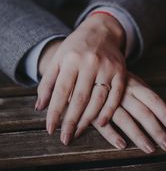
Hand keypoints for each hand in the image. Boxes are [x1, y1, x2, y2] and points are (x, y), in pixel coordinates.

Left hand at [36, 13, 125, 144]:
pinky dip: (110, 110)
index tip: (50, 129)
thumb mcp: (58, 59)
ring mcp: (107, 67)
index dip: (55, 112)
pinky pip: (116, 94)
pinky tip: (103, 123)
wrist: (101, 31)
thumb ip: (47, 82)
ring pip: (98, 99)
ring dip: (89, 119)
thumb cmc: (75, 48)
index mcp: (71, 59)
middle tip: (65, 138)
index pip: (61, 91)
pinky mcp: (121, 71)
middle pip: (80, 98)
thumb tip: (40, 108)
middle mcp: (90, 63)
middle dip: (71, 121)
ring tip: (79, 132)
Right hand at [89, 72, 165, 152]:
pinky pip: (103, 124)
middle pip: (143, 112)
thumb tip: (161, 110)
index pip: (153, 99)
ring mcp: (108, 101)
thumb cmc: (112, 77)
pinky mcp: (93, 110)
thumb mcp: (129, 78)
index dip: (165, 114)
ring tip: (149, 149)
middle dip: (156, 130)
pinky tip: (122, 144)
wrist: (87, 70)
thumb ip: (143, 91)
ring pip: (125, 119)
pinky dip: (112, 135)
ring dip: (138, 135)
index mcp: (134, 84)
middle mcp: (123, 92)